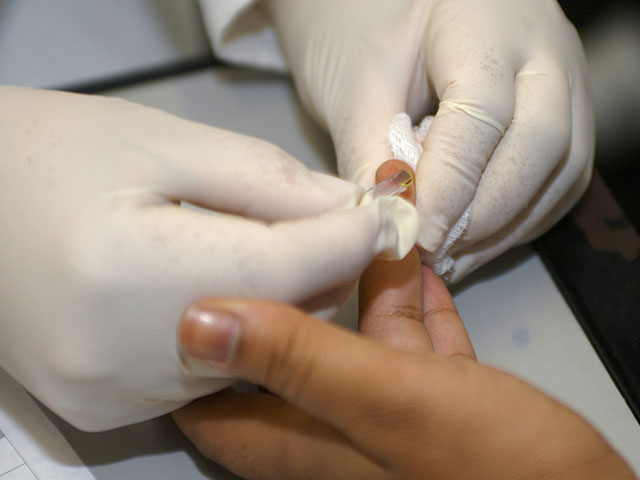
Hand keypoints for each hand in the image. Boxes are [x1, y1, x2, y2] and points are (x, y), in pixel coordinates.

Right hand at [0, 87, 416, 430]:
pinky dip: (231, 336)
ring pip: (248, 358)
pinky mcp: (103, 409)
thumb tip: (345, 209)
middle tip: (332, 225)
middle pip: (277, 321)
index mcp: (133, 270)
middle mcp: (120, 354)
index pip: (291, 264)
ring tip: (263, 247)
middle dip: (318, 270)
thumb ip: (267, 180)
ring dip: (277, 304)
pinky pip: (204, 378)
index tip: (384, 217)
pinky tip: (216, 288)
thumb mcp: (166, 142)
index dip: (351, 238)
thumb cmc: (56, 155)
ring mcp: (111, 393)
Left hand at [173, 164, 631, 479]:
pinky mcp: (436, 403)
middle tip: (271, 228)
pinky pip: (408, 342)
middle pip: (284, 351)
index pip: (211, 396)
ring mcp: (386, 415)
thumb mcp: (385, 401)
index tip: (188, 275)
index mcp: (298, 441)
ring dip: (356, 281)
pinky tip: (411, 261)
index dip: (195, 340)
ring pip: (353, 338)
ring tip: (353, 221)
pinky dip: (408, 302)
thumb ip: (297, 359)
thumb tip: (197, 321)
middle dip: (282, 288)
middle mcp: (331, 430)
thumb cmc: (489, 468)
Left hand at [266, 0, 593, 280]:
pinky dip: (518, 220)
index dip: (451, 185)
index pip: (483, 113)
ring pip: (562, 168)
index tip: (417, 233)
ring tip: (450, 257)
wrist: (394, 7)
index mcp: (485, 21)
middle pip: (541, 144)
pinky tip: (475, 242)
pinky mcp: (565, 114)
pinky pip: (559, 180)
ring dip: (504, 227)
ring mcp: (564, 81)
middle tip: (434, 252)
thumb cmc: (368, 27)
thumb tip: (390, 224)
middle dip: (485, 213)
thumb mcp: (355, 83)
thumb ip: (370, 153)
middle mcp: (543, 48)